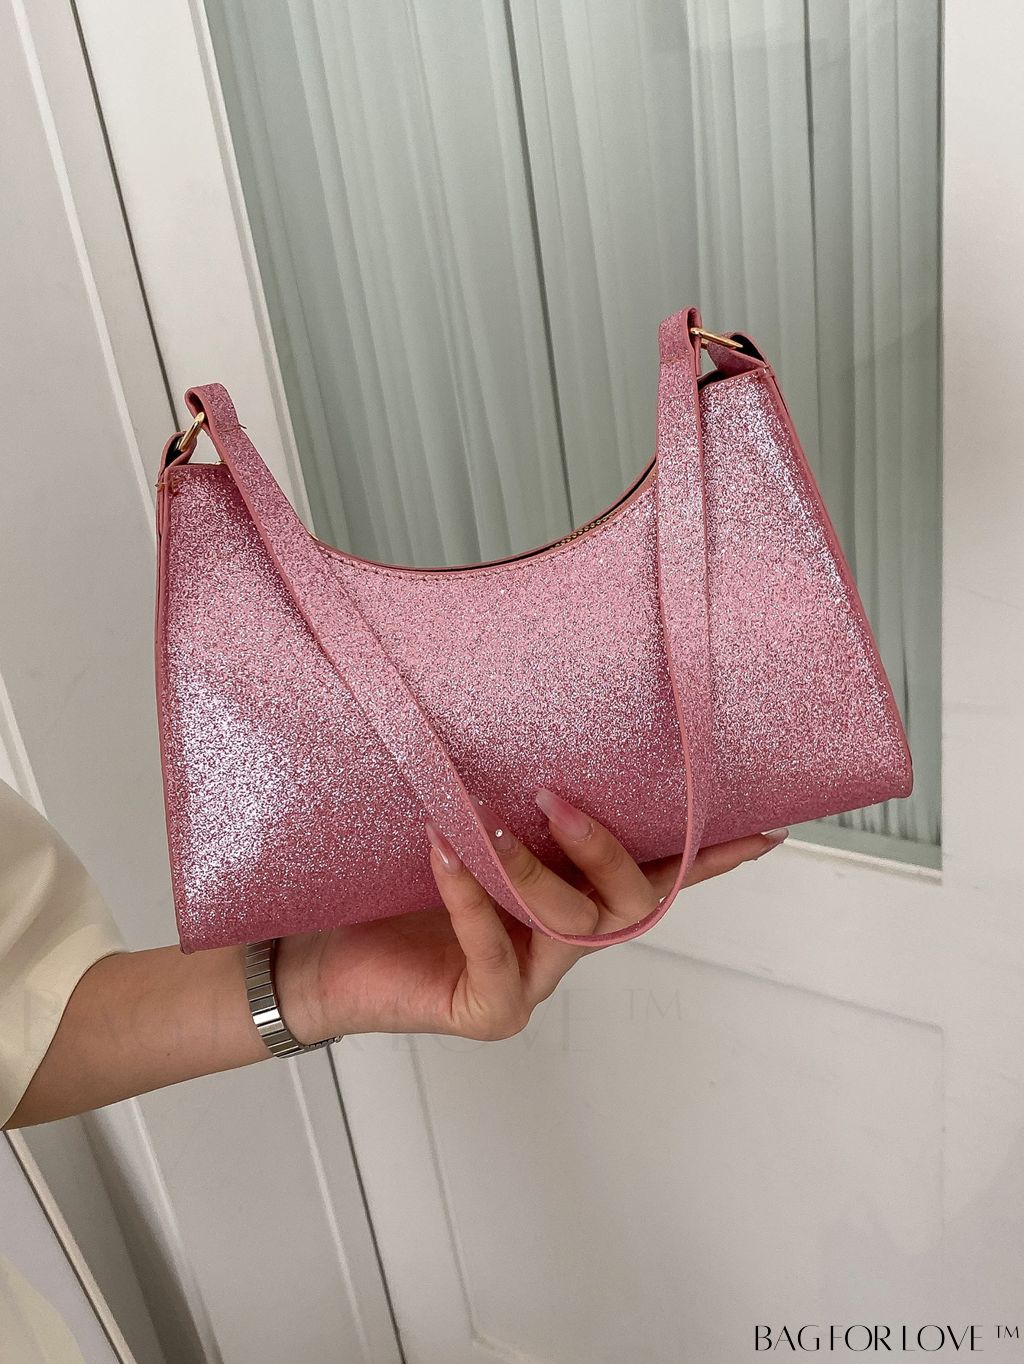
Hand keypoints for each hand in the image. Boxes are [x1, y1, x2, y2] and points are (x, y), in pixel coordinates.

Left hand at [275, 791, 788, 1045]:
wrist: (317, 952)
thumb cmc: (389, 887)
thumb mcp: (462, 833)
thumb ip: (508, 802)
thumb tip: (530, 723)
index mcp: (569, 899)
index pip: (656, 874)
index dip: (712, 856)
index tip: (766, 826)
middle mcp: (562, 943)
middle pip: (630, 905)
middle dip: (606, 849)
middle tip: (556, 799)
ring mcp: (531, 983)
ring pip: (570, 928)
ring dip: (532, 873)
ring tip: (487, 826)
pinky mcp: (487, 1011)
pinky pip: (494, 953)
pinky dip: (468, 897)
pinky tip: (441, 851)